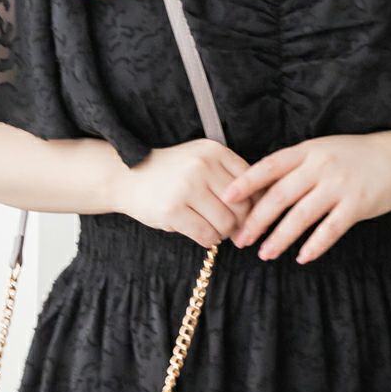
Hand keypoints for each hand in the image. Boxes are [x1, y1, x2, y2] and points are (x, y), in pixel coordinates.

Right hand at [113, 138, 257, 247]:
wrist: (126, 176)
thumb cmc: (171, 175)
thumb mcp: (201, 162)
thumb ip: (229, 177)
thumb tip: (264, 206)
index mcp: (214, 151)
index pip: (252, 183)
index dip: (254, 203)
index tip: (248, 214)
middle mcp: (202, 166)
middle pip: (242, 206)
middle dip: (240, 222)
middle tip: (231, 228)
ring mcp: (186, 187)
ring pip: (226, 223)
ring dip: (223, 233)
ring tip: (214, 229)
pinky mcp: (173, 210)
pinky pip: (206, 235)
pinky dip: (208, 240)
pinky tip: (201, 234)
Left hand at [220, 131, 390, 262]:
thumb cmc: (353, 157)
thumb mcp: (321, 151)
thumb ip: (294, 167)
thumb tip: (258, 190)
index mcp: (307, 151)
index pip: (269, 167)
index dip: (246, 183)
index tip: (226, 199)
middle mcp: (321, 167)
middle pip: (280, 196)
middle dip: (257, 220)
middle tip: (240, 240)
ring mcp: (339, 185)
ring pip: (301, 216)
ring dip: (280, 238)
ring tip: (265, 254)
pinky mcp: (357, 205)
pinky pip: (330, 229)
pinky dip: (314, 245)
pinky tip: (301, 257)